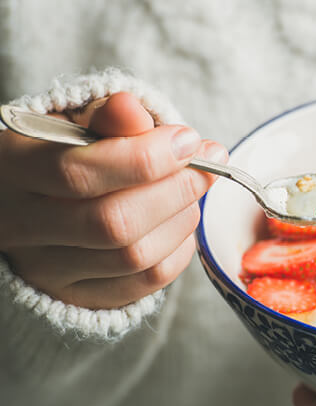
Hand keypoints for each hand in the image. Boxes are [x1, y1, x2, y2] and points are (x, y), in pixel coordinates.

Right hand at [0, 93, 226, 307]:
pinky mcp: (80, 296)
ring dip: (181, 219)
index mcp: (8, 170)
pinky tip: (179, 222)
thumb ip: (107, 118)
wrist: (32, 204)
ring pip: (135, 256)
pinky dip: (179, 249)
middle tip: (205, 166)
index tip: (189, 140)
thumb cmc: (63, 154)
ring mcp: (47, 270)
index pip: (78, 173)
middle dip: (175, 190)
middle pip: (113, 222)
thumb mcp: (77, 124)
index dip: (145, 158)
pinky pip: (147, 281)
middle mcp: (19, 227)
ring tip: (191, 190)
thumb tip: (133, 109)